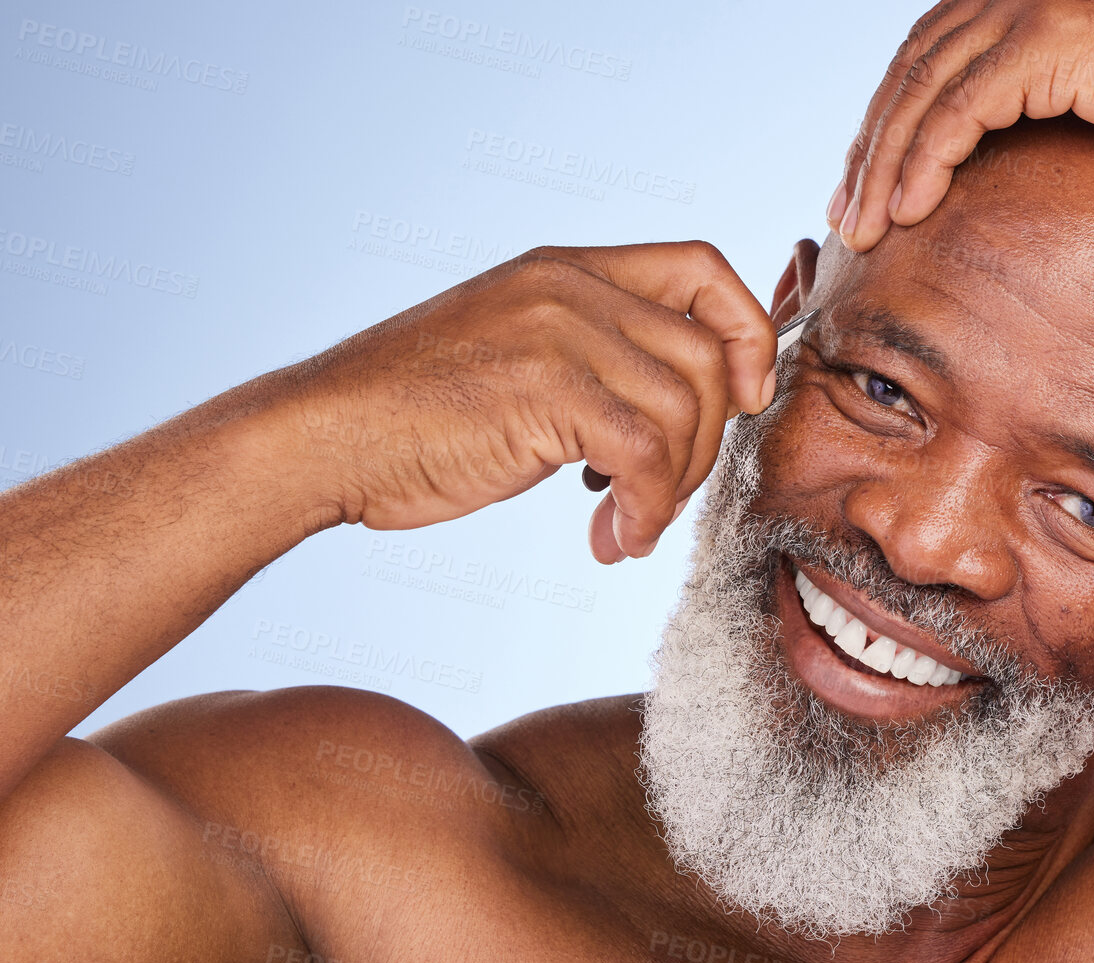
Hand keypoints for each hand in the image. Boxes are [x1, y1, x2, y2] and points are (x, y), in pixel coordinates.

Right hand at [264, 242, 774, 561]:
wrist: (322, 437)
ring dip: (674, 487)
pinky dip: (647, 509)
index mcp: (566, 269)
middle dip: (709, 440)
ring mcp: (556, 332)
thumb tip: (679, 413)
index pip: (702, 267)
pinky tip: (614, 538)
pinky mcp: (545, 390)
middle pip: (709, 353)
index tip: (743, 398)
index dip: (746, 332)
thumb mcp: (516, 355)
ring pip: (687, 407)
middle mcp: (570, 286)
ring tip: (630, 525)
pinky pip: (646, 454)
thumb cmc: (413, 416)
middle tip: (662, 494)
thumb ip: (591, 360)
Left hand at [829, 0, 1093, 250]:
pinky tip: (906, 212)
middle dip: (868, 150)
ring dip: (883, 166)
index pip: (922, 63)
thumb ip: (1038, 107)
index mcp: (1015, 0)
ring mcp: (1026, 8)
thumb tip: (994, 161)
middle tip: (843, 218)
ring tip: (860, 230)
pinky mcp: (1048, 41)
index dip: (883, 127)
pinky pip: (960, 110)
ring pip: (922, 94)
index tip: (861, 190)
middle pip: (908, 75)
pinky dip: (925, 163)